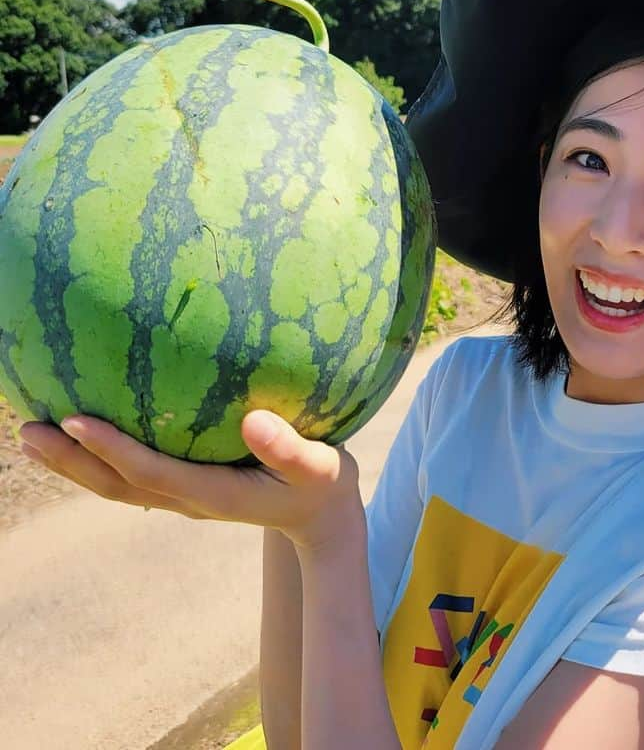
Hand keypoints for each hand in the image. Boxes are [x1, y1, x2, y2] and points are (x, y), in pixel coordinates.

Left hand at [17, 411, 363, 553]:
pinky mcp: (187, 489)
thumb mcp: (319, 466)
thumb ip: (289, 448)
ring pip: (117, 486)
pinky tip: (81, 440)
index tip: (74, 419)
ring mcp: (185, 498)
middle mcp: (190, 500)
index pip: (150, 472)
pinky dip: (98, 460)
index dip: (110, 448)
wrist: (322, 516)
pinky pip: (132, 477)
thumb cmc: (323, 484)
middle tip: (27, 430)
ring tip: (33, 436)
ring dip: (73, 465)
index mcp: (216, 494)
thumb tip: (252, 419)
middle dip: (70, 461)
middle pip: (117, 485)